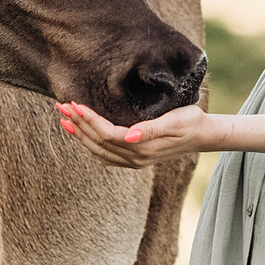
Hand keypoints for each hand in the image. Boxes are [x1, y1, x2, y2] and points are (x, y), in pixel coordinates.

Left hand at [56, 101, 230, 169]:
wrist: (203, 135)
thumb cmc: (190, 121)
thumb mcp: (174, 121)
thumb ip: (150, 130)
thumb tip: (129, 136)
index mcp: (142, 148)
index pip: (106, 134)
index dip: (88, 120)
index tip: (74, 103)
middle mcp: (135, 158)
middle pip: (97, 143)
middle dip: (77, 124)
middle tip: (61, 106)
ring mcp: (134, 161)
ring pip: (98, 151)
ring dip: (80, 135)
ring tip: (64, 120)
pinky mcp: (135, 159)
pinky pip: (105, 156)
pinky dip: (90, 144)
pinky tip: (82, 134)